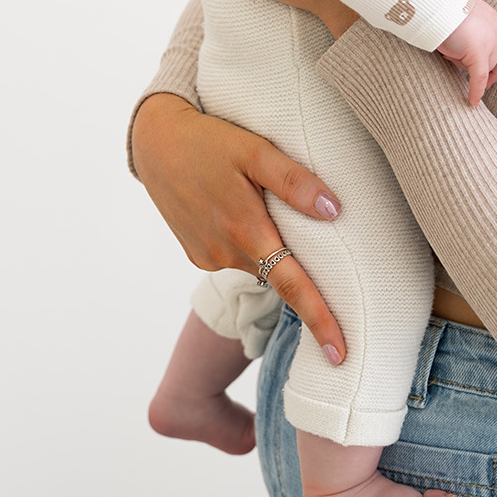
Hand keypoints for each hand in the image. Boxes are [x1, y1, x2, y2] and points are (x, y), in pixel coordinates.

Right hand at [132, 92, 347, 361]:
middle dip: (306, 283)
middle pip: (280, 277)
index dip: (320, 320)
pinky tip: (247, 216)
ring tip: (280, 219)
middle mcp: (226, 253)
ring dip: (275, 253)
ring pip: (259, 265)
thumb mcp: (256, 150)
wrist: (155, 142)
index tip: (341, 356)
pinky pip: (236, 258)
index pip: (293, 286)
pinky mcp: (197, 253)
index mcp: (246, 231)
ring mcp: (208, 257)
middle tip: (336, 280)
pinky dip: (250, 246)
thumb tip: (335, 210)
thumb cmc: (211, 140)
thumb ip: (294, 181)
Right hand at [436, 0, 496, 105]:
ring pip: (486, 67)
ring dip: (469, 68)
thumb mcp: (466, 15)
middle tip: (487, 84)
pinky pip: (479, 78)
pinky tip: (473, 102)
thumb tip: (467, 45)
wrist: (438, 5)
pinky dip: (476, 91)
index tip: (493, 69)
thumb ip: (474, 28)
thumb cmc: (446, 8)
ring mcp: (490, 43)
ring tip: (450, 56)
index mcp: (496, 20)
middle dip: (496, 73)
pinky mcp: (479, 54)